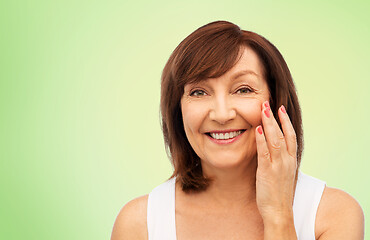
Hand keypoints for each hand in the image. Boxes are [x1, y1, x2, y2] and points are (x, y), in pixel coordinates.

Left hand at [255, 101, 296, 224]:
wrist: (279, 212)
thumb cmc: (279, 194)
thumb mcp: (282, 173)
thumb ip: (279, 160)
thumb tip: (272, 148)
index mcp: (291, 160)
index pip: (290, 135)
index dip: (286, 121)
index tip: (280, 109)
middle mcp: (287, 161)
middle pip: (283, 134)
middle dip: (275, 117)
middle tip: (268, 103)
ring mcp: (278, 166)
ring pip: (275, 140)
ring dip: (269, 124)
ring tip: (263, 110)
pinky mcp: (267, 172)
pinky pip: (265, 153)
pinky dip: (261, 140)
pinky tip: (257, 130)